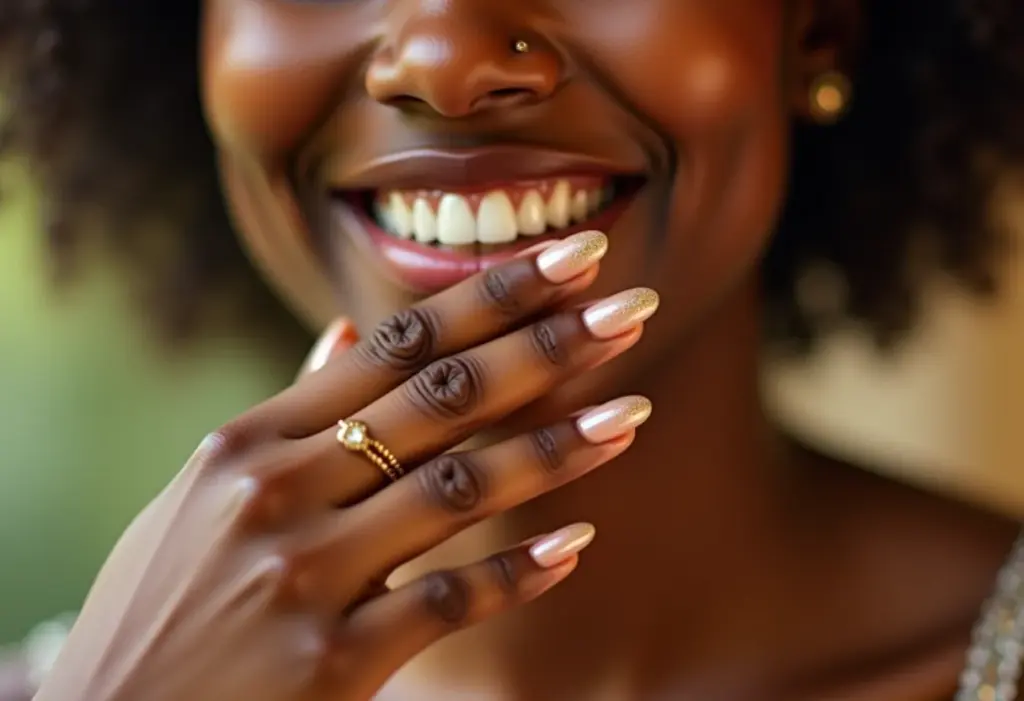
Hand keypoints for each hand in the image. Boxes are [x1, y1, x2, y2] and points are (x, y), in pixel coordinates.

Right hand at [35, 231, 656, 700]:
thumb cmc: (166, 599)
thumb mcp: (202, 492)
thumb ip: (285, 412)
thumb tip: (345, 331)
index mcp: (251, 442)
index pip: (396, 346)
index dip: (491, 297)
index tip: (567, 259)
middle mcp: (278, 494)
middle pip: (441, 399)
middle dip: (545, 347)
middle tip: (628, 308)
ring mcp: (305, 578)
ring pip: (457, 490)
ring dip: (556, 450)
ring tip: (632, 417)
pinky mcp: (331, 663)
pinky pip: (446, 604)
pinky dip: (514, 573)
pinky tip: (576, 545)